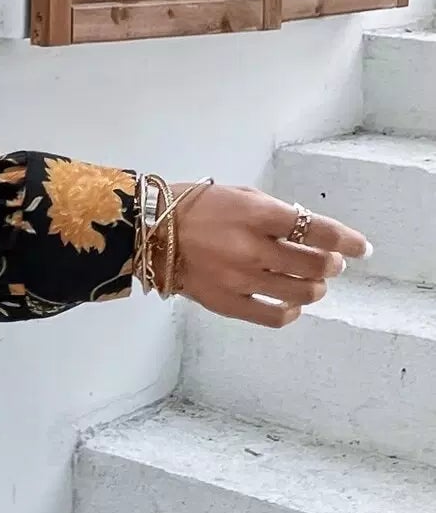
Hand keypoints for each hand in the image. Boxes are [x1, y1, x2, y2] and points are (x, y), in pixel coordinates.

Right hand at [166, 181, 370, 327]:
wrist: (149, 233)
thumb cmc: (196, 207)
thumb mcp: (239, 196)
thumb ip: (276, 213)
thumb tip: (312, 233)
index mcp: (256, 214)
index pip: (317, 229)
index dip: (347, 240)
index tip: (362, 248)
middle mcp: (250, 248)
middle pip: (314, 264)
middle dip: (331, 265)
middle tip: (330, 263)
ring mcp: (239, 279)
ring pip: (300, 292)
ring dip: (315, 287)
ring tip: (312, 283)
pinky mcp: (227, 303)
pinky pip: (274, 317)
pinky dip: (291, 311)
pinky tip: (290, 303)